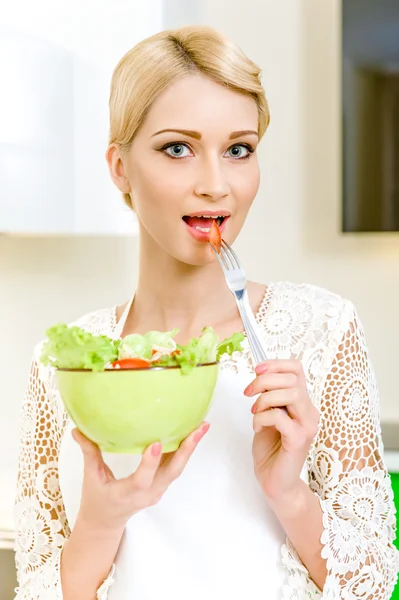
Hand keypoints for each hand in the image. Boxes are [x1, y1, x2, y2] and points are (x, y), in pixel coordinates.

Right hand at [72, 422, 209, 531]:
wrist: (106, 523)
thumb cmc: (97, 501)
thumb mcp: (91, 478)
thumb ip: (89, 453)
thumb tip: (78, 429)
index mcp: (127, 494)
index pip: (142, 480)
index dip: (150, 463)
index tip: (158, 444)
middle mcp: (147, 493)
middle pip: (172, 472)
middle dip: (187, 450)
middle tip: (199, 428)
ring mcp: (157, 490)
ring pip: (178, 469)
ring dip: (191, 448)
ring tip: (202, 426)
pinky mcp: (161, 485)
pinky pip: (175, 467)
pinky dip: (184, 450)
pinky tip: (191, 433)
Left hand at [244, 360, 318, 502]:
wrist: (274, 480)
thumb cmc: (270, 448)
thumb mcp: (267, 413)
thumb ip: (269, 395)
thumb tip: (260, 372)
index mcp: (303, 402)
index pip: (297, 369)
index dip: (276, 364)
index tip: (257, 370)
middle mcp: (310, 412)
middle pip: (292, 379)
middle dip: (264, 381)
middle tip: (248, 394)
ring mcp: (307, 426)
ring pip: (291, 394)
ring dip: (265, 399)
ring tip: (255, 412)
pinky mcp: (299, 440)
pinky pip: (279, 416)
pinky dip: (262, 417)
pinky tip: (258, 427)